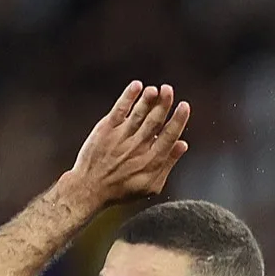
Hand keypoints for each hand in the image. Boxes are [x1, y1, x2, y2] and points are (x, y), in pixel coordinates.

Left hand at [63, 82, 190, 208]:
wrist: (89, 188)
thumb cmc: (123, 188)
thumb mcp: (152, 185)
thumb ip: (168, 163)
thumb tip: (182, 144)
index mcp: (151, 161)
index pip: (168, 136)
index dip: (178, 120)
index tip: (185, 106)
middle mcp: (137, 147)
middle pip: (154, 121)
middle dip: (163, 104)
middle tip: (169, 89)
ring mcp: (120, 137)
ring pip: (138, 114)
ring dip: (148, 99)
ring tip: (156, 89)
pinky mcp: (105, 129)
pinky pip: (119, 109)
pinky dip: (128, 97)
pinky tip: (137, 86)